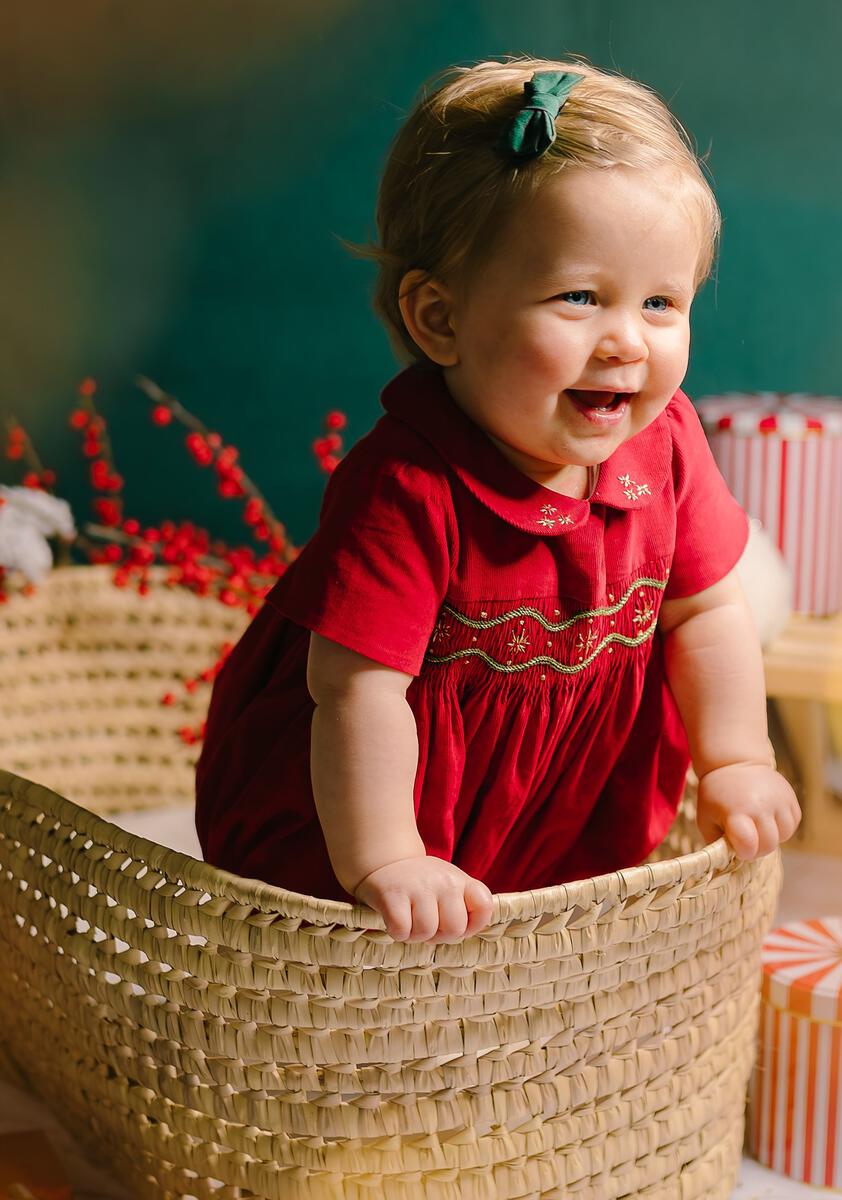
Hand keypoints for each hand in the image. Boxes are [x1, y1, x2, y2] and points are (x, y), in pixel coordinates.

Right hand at [352, 855, 493, 943]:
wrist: (383, 861)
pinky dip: (397, 932)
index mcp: (460, 879)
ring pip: (426, 932)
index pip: (484, 906)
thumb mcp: (448, 885)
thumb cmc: (420, 885)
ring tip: (409, 920)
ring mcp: (419, 886)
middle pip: (454, 929)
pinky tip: (394, 919)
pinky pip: (402, 930)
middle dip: (439, 936)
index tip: (453, 921)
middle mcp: (444, 880)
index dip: (472, 924)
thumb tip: (463, 933)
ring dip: (415, 935)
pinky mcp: (393, 894)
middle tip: (426, 924)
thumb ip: (462, 906)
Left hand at [696, 762, 800, 858]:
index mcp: (737, 812)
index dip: (744, 852)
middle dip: (757, 848)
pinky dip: (781, 827)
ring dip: (771, 837)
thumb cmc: (717, 796)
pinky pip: (792, 825)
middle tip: (746, 838)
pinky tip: (767, 817)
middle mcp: (761, 806)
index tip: (737, 845)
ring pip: (783, 836)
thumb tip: (728, 863)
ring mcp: (779, 801)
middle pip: (769, 845)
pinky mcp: (791, 799)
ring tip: (756, 825)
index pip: (749, 846)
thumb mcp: (706, 818)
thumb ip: (716, 843)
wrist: (735, 764)